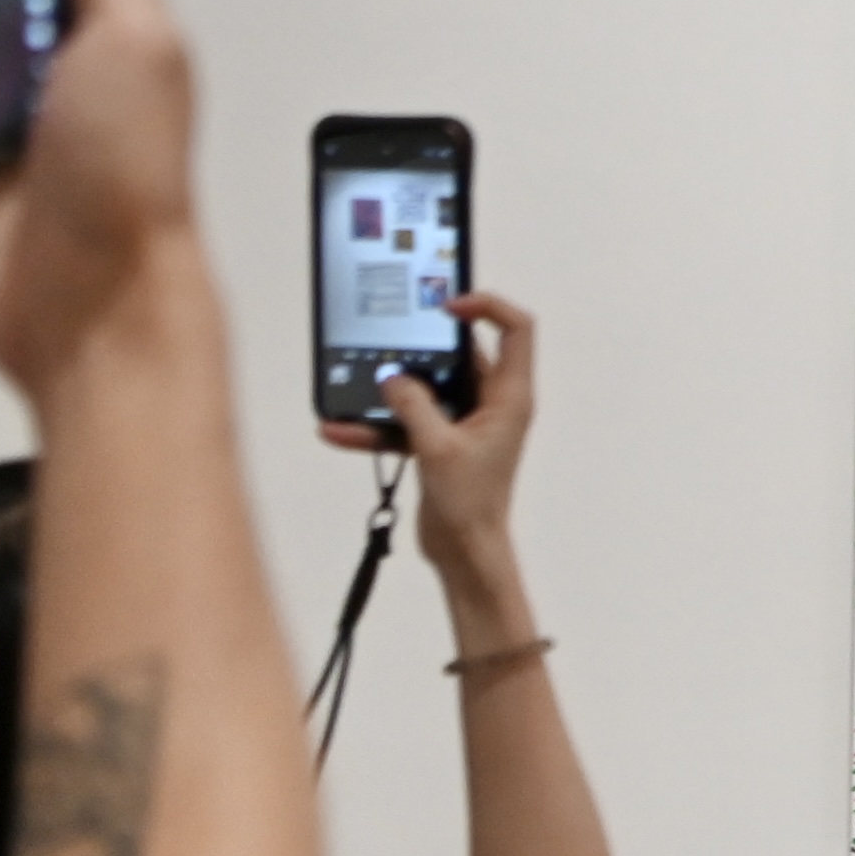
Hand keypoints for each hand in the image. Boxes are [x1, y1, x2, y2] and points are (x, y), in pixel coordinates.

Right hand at [347, 291, 539, 581]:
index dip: (487, 306)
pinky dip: (377, 426)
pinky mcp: (440, 441)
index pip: (515, 330)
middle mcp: (492, 402)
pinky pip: (406, 421)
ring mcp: (465, 421)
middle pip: (460, 355)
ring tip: (353, 385)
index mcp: (509, 396)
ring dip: (389, 391)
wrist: (464, 550)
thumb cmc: (470, 503)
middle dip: (422, 346)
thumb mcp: (438, 449)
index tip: (448, 305)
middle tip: (389, 336)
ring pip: (425, 389)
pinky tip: (339, 430)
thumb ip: (415, 407)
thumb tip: (393, 377)